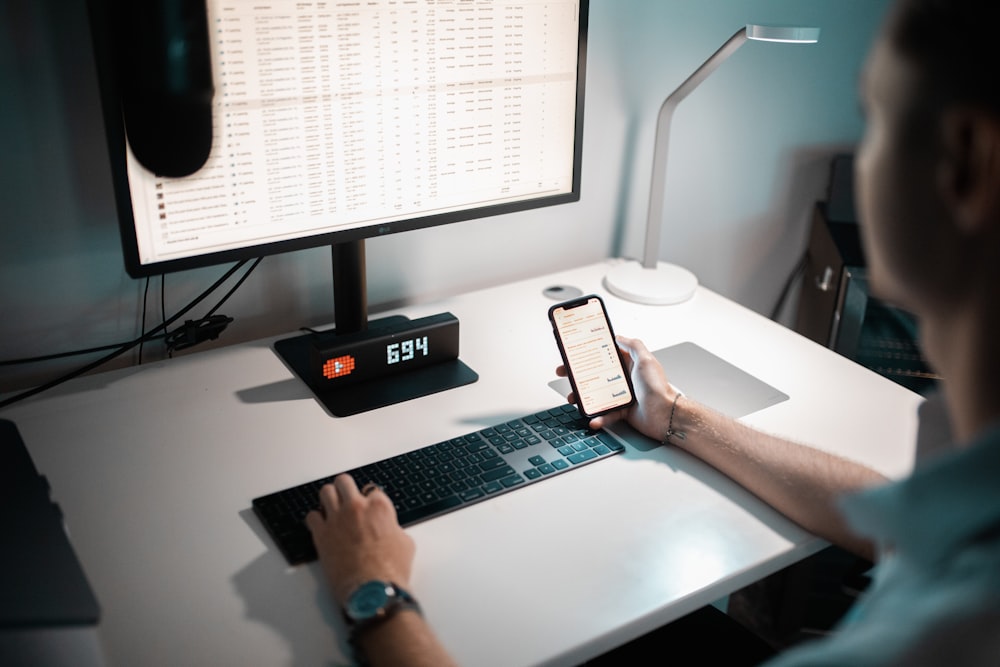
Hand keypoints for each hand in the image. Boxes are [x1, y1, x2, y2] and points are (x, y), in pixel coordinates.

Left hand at [305, 474, 415, 606]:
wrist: (372, 591)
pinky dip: (317, 519)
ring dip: (330, 499)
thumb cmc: (390, 571)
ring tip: (333, 508)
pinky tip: (323, 526)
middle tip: (347, 498)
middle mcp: (356, 508)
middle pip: (344, 482)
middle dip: (346, 489)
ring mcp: (336, 519)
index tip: (369, 508)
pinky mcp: (321, 535)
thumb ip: (394, 528)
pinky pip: (312, 516)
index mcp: (379, 507)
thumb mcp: (405, 543)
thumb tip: (389, 530)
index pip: (372, 490)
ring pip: (325, 492)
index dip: (371, 501)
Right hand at [557, 335, 677, 441]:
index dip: (589, 353)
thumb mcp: (646, 359)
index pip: (604, 356)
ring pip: (596, 395)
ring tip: (573, 398)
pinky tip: (592, 418)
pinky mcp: (622, 411)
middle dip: (578, 374)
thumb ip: (633, 345)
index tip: (575, 353)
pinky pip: (606, 414)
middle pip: (595, 374)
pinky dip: (599, 417)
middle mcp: (624, 379)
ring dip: (583, 397)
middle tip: (565, 373)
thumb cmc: (658, 387)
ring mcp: (621, 395)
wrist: (666, 415)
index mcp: (628, 365)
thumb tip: (619, 336)